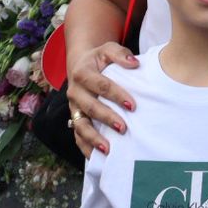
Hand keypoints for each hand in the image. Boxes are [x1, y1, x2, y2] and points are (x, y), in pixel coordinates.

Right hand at [67, 41, 139, 156]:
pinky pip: (77, 136)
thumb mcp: (108, 49)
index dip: (116, 95)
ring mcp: (73, 108)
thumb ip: (120, 54)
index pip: (100, 85)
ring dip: (93, 138)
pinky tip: (98, 158)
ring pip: (80, 125)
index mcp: (82, 73)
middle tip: (124, 128)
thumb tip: (135, 63)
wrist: (80, 65)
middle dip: (107, 118)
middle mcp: (74, 92)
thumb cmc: (100, 59)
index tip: (132, 105)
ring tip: (108, 149)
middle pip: (90, 108)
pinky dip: (86, 148)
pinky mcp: (74, 119)